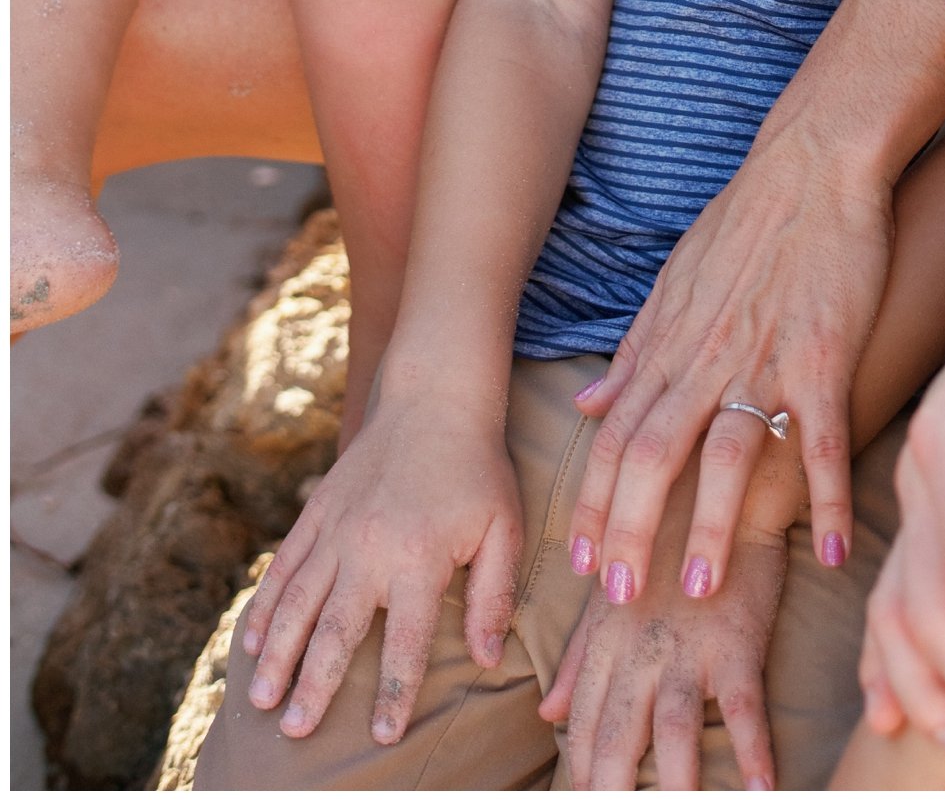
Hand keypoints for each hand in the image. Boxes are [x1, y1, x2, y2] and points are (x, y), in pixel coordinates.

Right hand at [237, 390, 521, 743]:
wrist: (435, 397)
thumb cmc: (477, 468)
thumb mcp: (504, 527)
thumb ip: (494, 595)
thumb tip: (488, 658)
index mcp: (419, 558)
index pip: (405, 643)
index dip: (394, 692)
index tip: (383, 735)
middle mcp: (369, 549)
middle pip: (335, 632)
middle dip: (314, 687)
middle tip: (296, 732)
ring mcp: (336, 530)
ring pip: (297, 603)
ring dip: (278, 655)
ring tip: (262, 701)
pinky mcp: (316, 511)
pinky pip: (284, 566)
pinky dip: (266, 606)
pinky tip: (252, 642)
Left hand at [543, 450, 796, 789]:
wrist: (726, 478)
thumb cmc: (670, 532)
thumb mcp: (618, 589)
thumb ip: (582, 654)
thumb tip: (543, 713)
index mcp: (608, 637)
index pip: (582, 719)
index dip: (578, 767)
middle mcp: (641, 648)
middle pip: (616, 735)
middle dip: (607, 788)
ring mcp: (689, 646)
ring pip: (672, 731)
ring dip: (673, 784)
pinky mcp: (737, 638)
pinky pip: (744, 708)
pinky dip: (754, 751)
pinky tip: (764, 788)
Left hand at [566, 119, 894, 602]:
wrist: (814, 160)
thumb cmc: (747, 218)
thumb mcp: (673, 280)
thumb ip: (634, 352)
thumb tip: (584, 407)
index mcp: (670, 343)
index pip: (616, 436)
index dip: (594, 503)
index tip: (580, 564)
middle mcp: (707, 357)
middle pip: (654, 453)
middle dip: (631, 530)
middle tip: (620, 598)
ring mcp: (767, 356)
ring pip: (728, 451)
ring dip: (713, 524)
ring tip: (701, 589)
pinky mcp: (824, 353)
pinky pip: (823, 437)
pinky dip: (827, 496)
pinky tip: (833, 554)